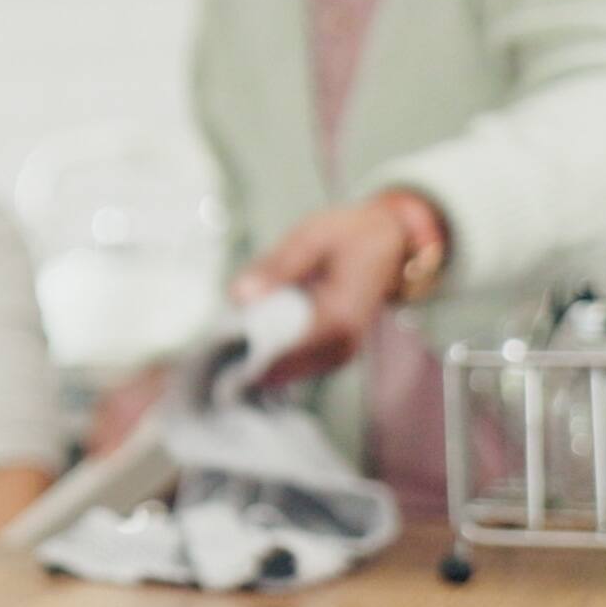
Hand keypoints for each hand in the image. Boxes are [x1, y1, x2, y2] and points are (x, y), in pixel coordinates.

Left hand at [232, 190, 442, 384]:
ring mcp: (340, 354)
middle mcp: (344, 343)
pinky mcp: (334, 356)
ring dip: (254, 354)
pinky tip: (250, 331)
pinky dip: (269, 352)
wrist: (391, 243)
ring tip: (229, 329)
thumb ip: (276, 267)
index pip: (283, 345)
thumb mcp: (311, 236)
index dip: (245, 344)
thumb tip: (239, 295)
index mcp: (340, 315)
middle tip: (214, 333)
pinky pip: (294, 365)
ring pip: (284, 371)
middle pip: (280, 365)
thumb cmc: (350, 235)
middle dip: (244, 351)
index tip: (215, 335)